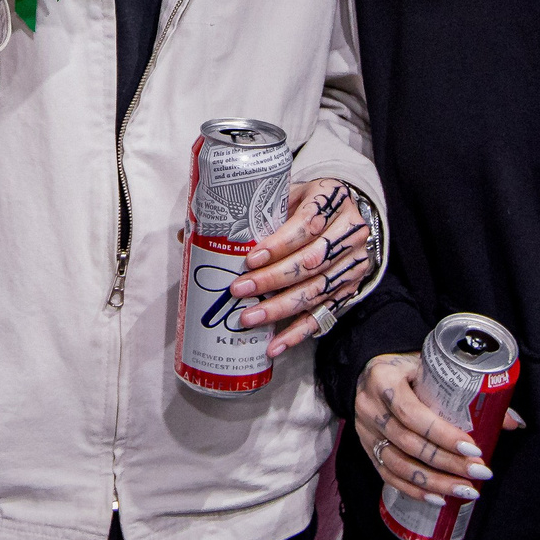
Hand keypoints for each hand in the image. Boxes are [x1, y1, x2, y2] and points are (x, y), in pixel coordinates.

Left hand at [229, 179, 373, 356]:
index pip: (307, 224)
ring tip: (249, 318)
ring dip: (280, 308)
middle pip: (312, 261)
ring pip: (316, 290)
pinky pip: (323, 315)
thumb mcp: (285, 194)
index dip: (279, 244)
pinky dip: (297, 333)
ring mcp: (353, 264)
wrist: (344, 214)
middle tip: (239, 290)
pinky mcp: (349, 289)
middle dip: (273, 279)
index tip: (250, 259)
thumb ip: (246, 210)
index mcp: (332, 198)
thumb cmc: (304, 203)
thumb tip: (187, 235)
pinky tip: (274, 345)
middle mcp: (351, 232)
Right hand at [353, 353, 524, 502]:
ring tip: (466, 490)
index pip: (413, 413)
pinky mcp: (367, 448)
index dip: (443, 435)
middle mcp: (370, 406)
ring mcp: (365, 430)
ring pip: (399, 465)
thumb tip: (512, 421)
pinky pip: (388, 476)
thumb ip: (471, 391)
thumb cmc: (409, 369)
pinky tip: (439, 498)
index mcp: (384, 379)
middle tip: (480, 473)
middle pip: (409, 443)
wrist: (371, 372)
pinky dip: (414, 490)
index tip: (474, 449)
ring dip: (435, 482)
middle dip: (448, 463)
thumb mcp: (433, 369)